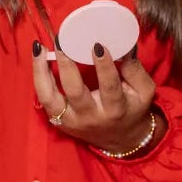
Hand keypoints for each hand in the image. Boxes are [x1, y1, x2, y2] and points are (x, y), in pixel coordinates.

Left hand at [31, 41, 164, 155]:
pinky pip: (44, 99)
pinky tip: (38, 58)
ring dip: (42, 71)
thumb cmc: (132, 109)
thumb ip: (135, 68)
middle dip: (67, 64)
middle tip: (62, 41)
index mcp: (115, 109)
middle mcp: (91, 117)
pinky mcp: (59, 120)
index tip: (97, 44)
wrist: (121, 140)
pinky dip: (39, 78)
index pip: (109, 86)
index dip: (104, 66)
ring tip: (39, 48)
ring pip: (50, 98)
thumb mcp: (144, 91)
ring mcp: (71, 120)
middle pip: (75, 92)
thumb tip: (124, 44)